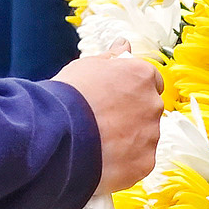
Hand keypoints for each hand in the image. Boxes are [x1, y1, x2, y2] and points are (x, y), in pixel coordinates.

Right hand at [54, 42, 164, 196]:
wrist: (55, 135)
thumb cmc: (68, 97)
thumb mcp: (86, 66)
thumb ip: (112, 57)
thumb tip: (124, 44)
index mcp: (143, 76)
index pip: (150, 82)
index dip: (132, 92)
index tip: (115, 101)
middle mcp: (153, 103)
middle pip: (148, 111)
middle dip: (131, 117)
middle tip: (101, 125)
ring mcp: (151, 135)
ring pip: (144, 138)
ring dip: (128, 142)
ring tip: (97, 145)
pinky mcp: (144, 163)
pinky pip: (138, 163)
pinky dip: (123, 164)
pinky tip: (101, 162)